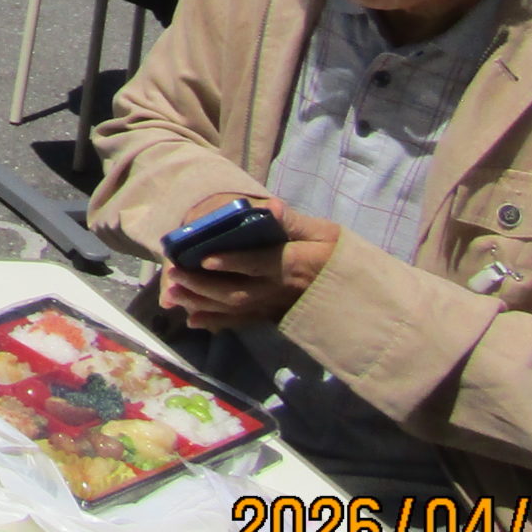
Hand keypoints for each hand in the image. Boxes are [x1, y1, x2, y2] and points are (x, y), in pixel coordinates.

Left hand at [160, 195, 339, 330]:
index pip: (259, 263)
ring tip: (174, 294)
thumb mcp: (325, 234)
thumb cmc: (338, 258)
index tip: (204, 258)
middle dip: (203, 286)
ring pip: (235, 310)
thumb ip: (294, 223)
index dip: (232, 262)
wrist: (357, 295)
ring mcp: (275, 308)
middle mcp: (280, 291)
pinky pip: (242, 323)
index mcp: (293, 265)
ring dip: (202, 303)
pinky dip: (217, 323)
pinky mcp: (272, 318)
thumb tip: (271, 207)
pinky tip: (193, 321)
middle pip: (238, 292)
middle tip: (174, 275)